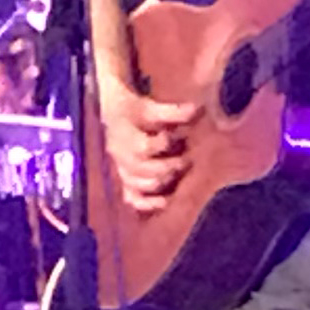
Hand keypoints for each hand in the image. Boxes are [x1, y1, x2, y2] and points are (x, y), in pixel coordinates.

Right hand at [102, 83, 197, 212]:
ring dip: (160, 182)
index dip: (163, 145)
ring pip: (138, 184)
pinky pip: (131, 197)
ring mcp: (121, 170)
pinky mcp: (124, 180)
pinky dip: (146, 203)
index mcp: (123, 136)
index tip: (174, 136)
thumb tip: (195, 109)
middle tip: (185, 160)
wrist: (113, 116)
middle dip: (167, 167)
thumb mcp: (148, 107)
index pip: (143, 148)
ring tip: (176, 173)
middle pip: (142, 170)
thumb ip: (171, 111)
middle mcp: (120, 156)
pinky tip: (164, 202)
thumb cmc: (132, 110)